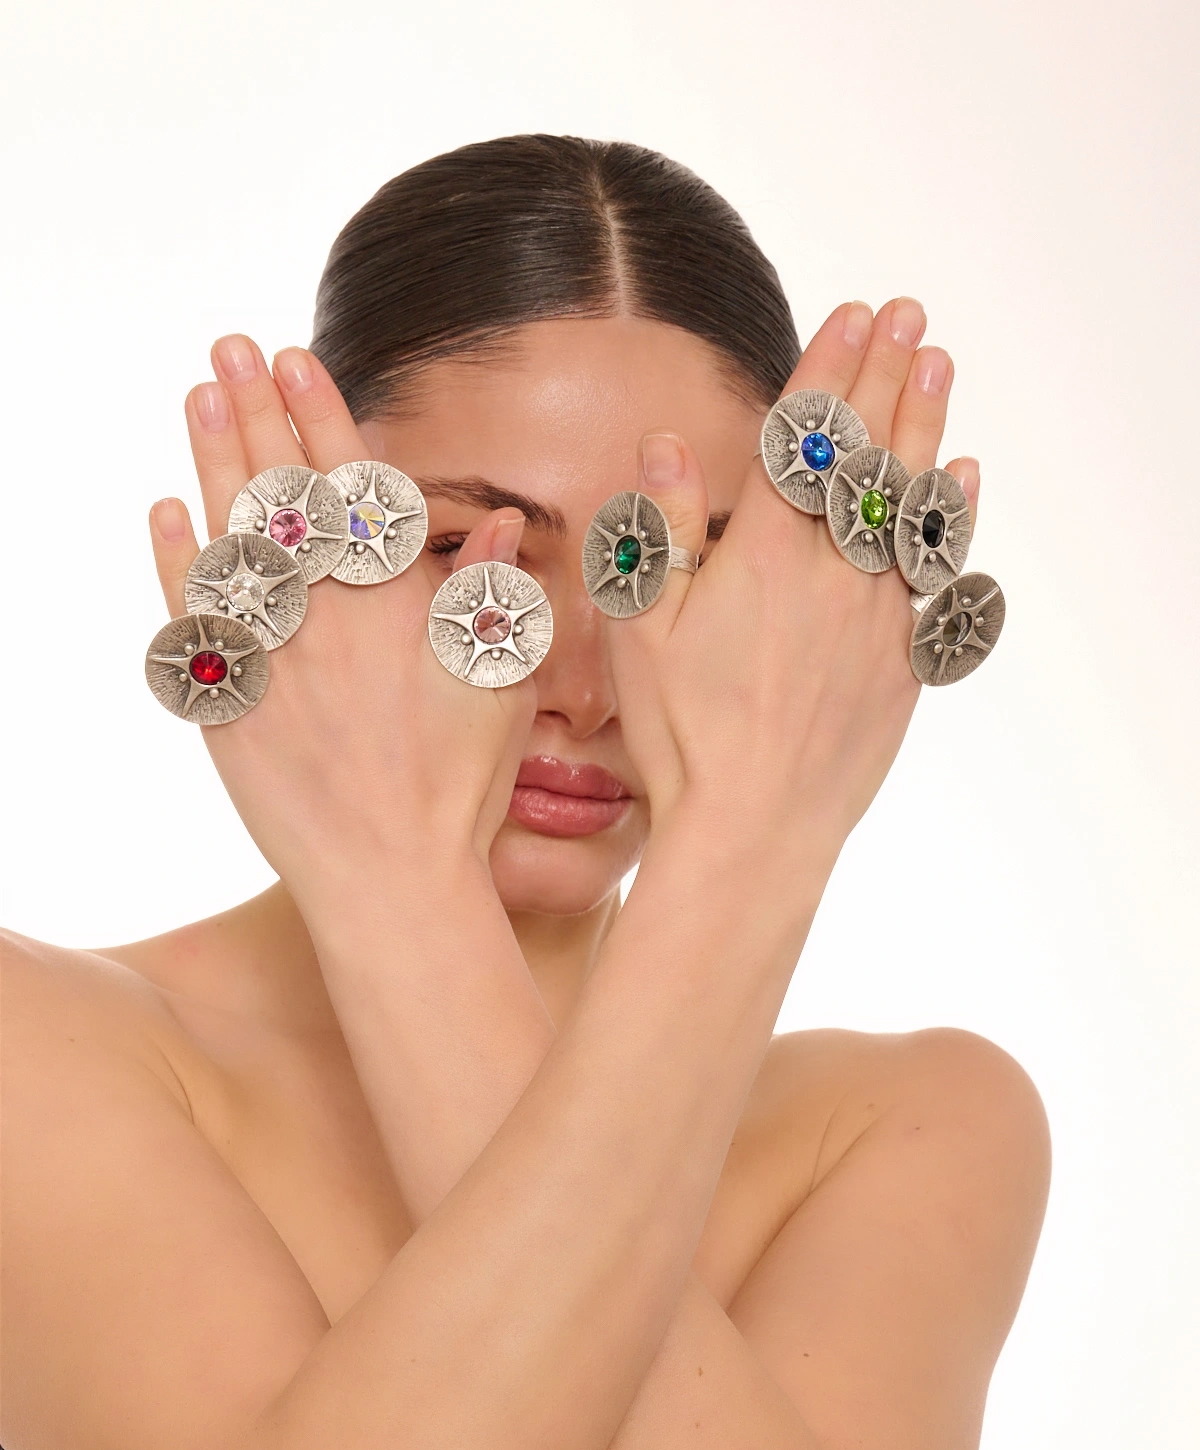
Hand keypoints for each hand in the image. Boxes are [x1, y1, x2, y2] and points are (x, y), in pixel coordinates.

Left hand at [149, 337, 533, 906]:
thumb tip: (497, 524)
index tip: (294, 359)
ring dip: (211, 461)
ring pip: (231, 538)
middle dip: (253, 411)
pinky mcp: (228, 702)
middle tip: (227, 347)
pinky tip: (168, 513)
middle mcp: (323, 617)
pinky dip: (179, 561)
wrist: (390, 879)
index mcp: (392, 605)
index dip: (320, 416)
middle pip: (280, 493)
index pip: (348, 486)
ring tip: (199, 397)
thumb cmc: (459, 789)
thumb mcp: (499, 687)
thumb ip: (490, 598)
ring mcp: (268, 656)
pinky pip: (193, 615)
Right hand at [602, 299, 978, 860]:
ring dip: (924, 424)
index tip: (852, 313)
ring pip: (909, 500)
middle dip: (887, 375)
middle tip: (911, 314)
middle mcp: (831, 574)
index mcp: (761, 558)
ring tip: (938, 363)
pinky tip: (960, 474)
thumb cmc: (683, 737)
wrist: (754, 830)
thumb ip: (660, 531)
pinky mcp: (903, 662)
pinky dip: (949, 513)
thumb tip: (666, 443)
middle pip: (866, 455)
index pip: (804, 441)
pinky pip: (935, 569)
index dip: (828, 369)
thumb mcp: (644, 631)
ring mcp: (876, 616)